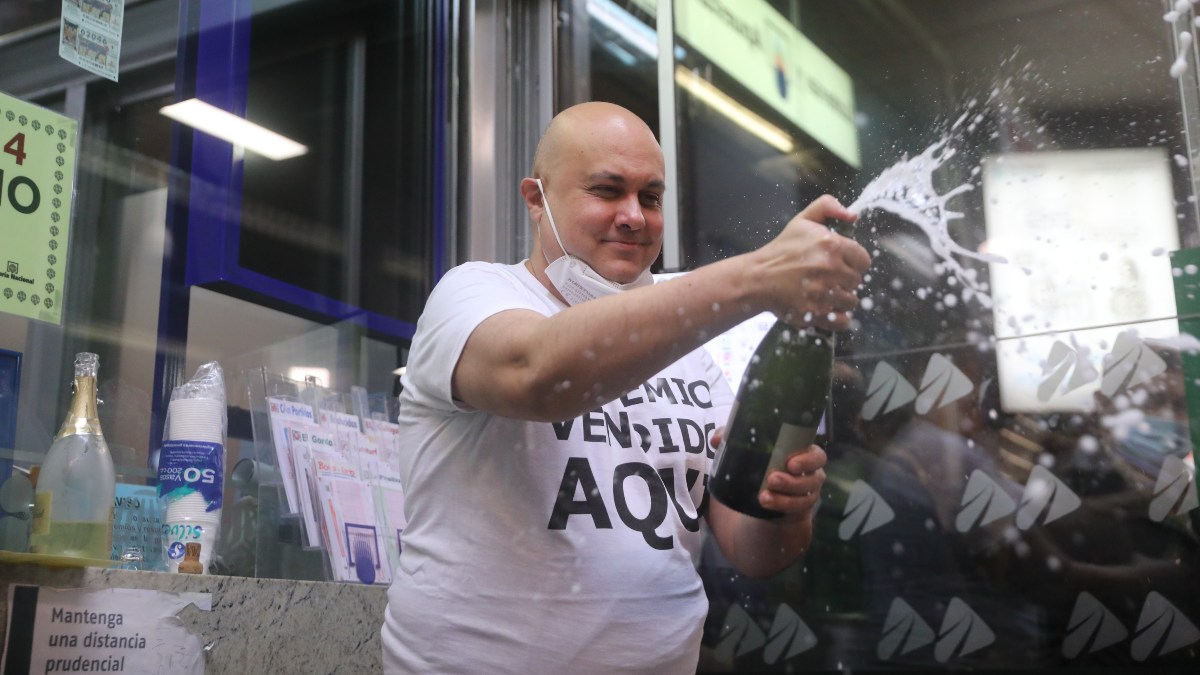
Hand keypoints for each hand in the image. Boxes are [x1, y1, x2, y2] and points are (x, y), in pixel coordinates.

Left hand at [709, 428, 826, 520]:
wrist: (764, 492)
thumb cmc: (762, 462)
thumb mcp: (748, 449)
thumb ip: (733, 438)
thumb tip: (716, 440)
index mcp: (804, 454)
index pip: (817, 455)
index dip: (809, 459)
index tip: (790, 462)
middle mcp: (810, 474)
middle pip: (814, 477)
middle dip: (794, 480)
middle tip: (772, 478)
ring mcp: (806, 493)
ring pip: (804, 496)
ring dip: (785, 497)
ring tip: (763, 496)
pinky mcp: (798, 508)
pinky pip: (796, 509)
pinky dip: (781, 506)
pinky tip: (767, 503)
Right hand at [751, 195, 871, 330]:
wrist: (758, 278)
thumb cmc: (781, 249)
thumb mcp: (803, 220)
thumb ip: (828, 206)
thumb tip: (853, 215)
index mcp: (832, 245)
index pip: (863, 260)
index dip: (853, 262)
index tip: (840, 263)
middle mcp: (831, 269)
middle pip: (856, 281)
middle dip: (844, 280)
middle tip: (827, 277)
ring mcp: (824, 293)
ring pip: (851, 301)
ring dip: (840, 298)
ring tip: (824, 292)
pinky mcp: (816, 313)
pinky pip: (843, 321)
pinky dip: (838, 318)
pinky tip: (827, 309)